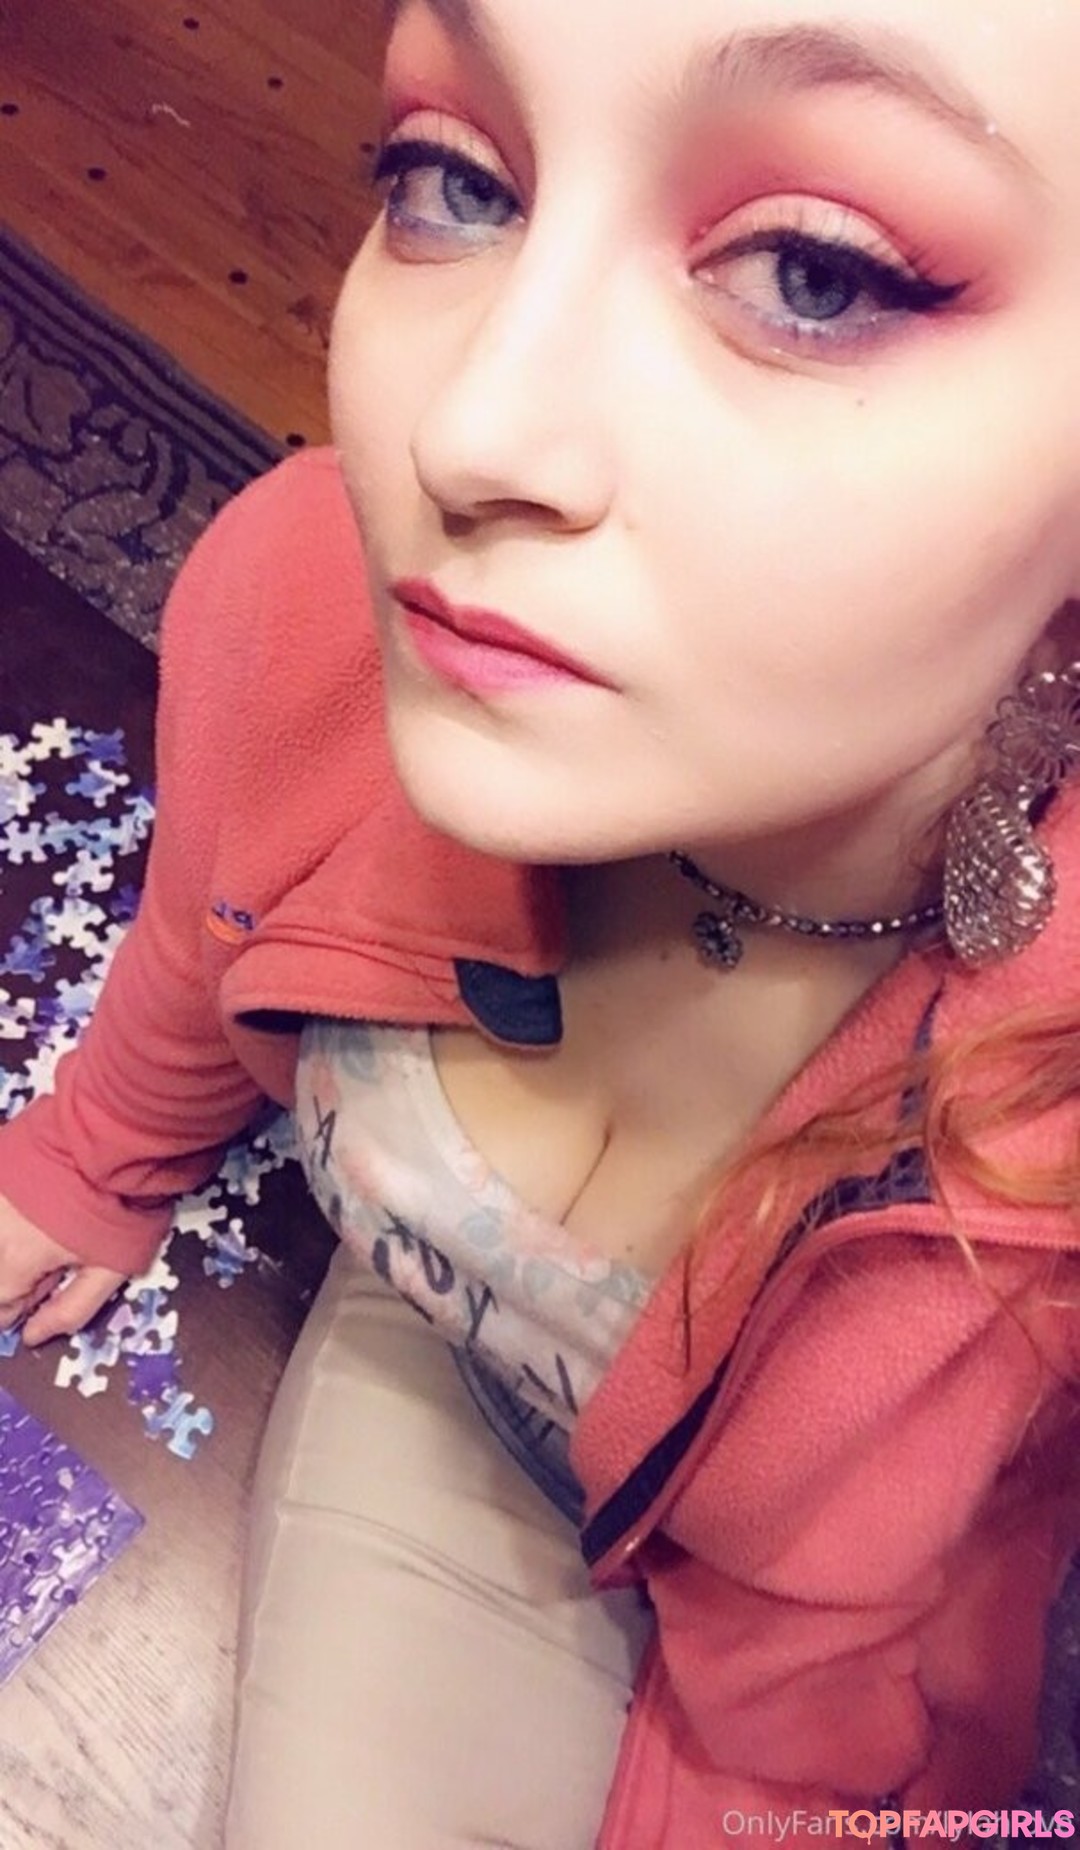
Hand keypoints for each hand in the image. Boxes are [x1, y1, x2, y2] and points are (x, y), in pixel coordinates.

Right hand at [0, 1194, 128, 1346]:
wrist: (121, 1133)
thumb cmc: (121, 1207)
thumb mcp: (110, 1269)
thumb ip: (69, 1310)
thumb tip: (33, 1336)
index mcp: (13, 1261)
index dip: (21, 1306)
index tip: (46, 1288)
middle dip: (12, 1272)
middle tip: (48, 1253)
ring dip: (9, 1242)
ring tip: (40, 1229)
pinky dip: (8, 1212)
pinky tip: (32, 1203)